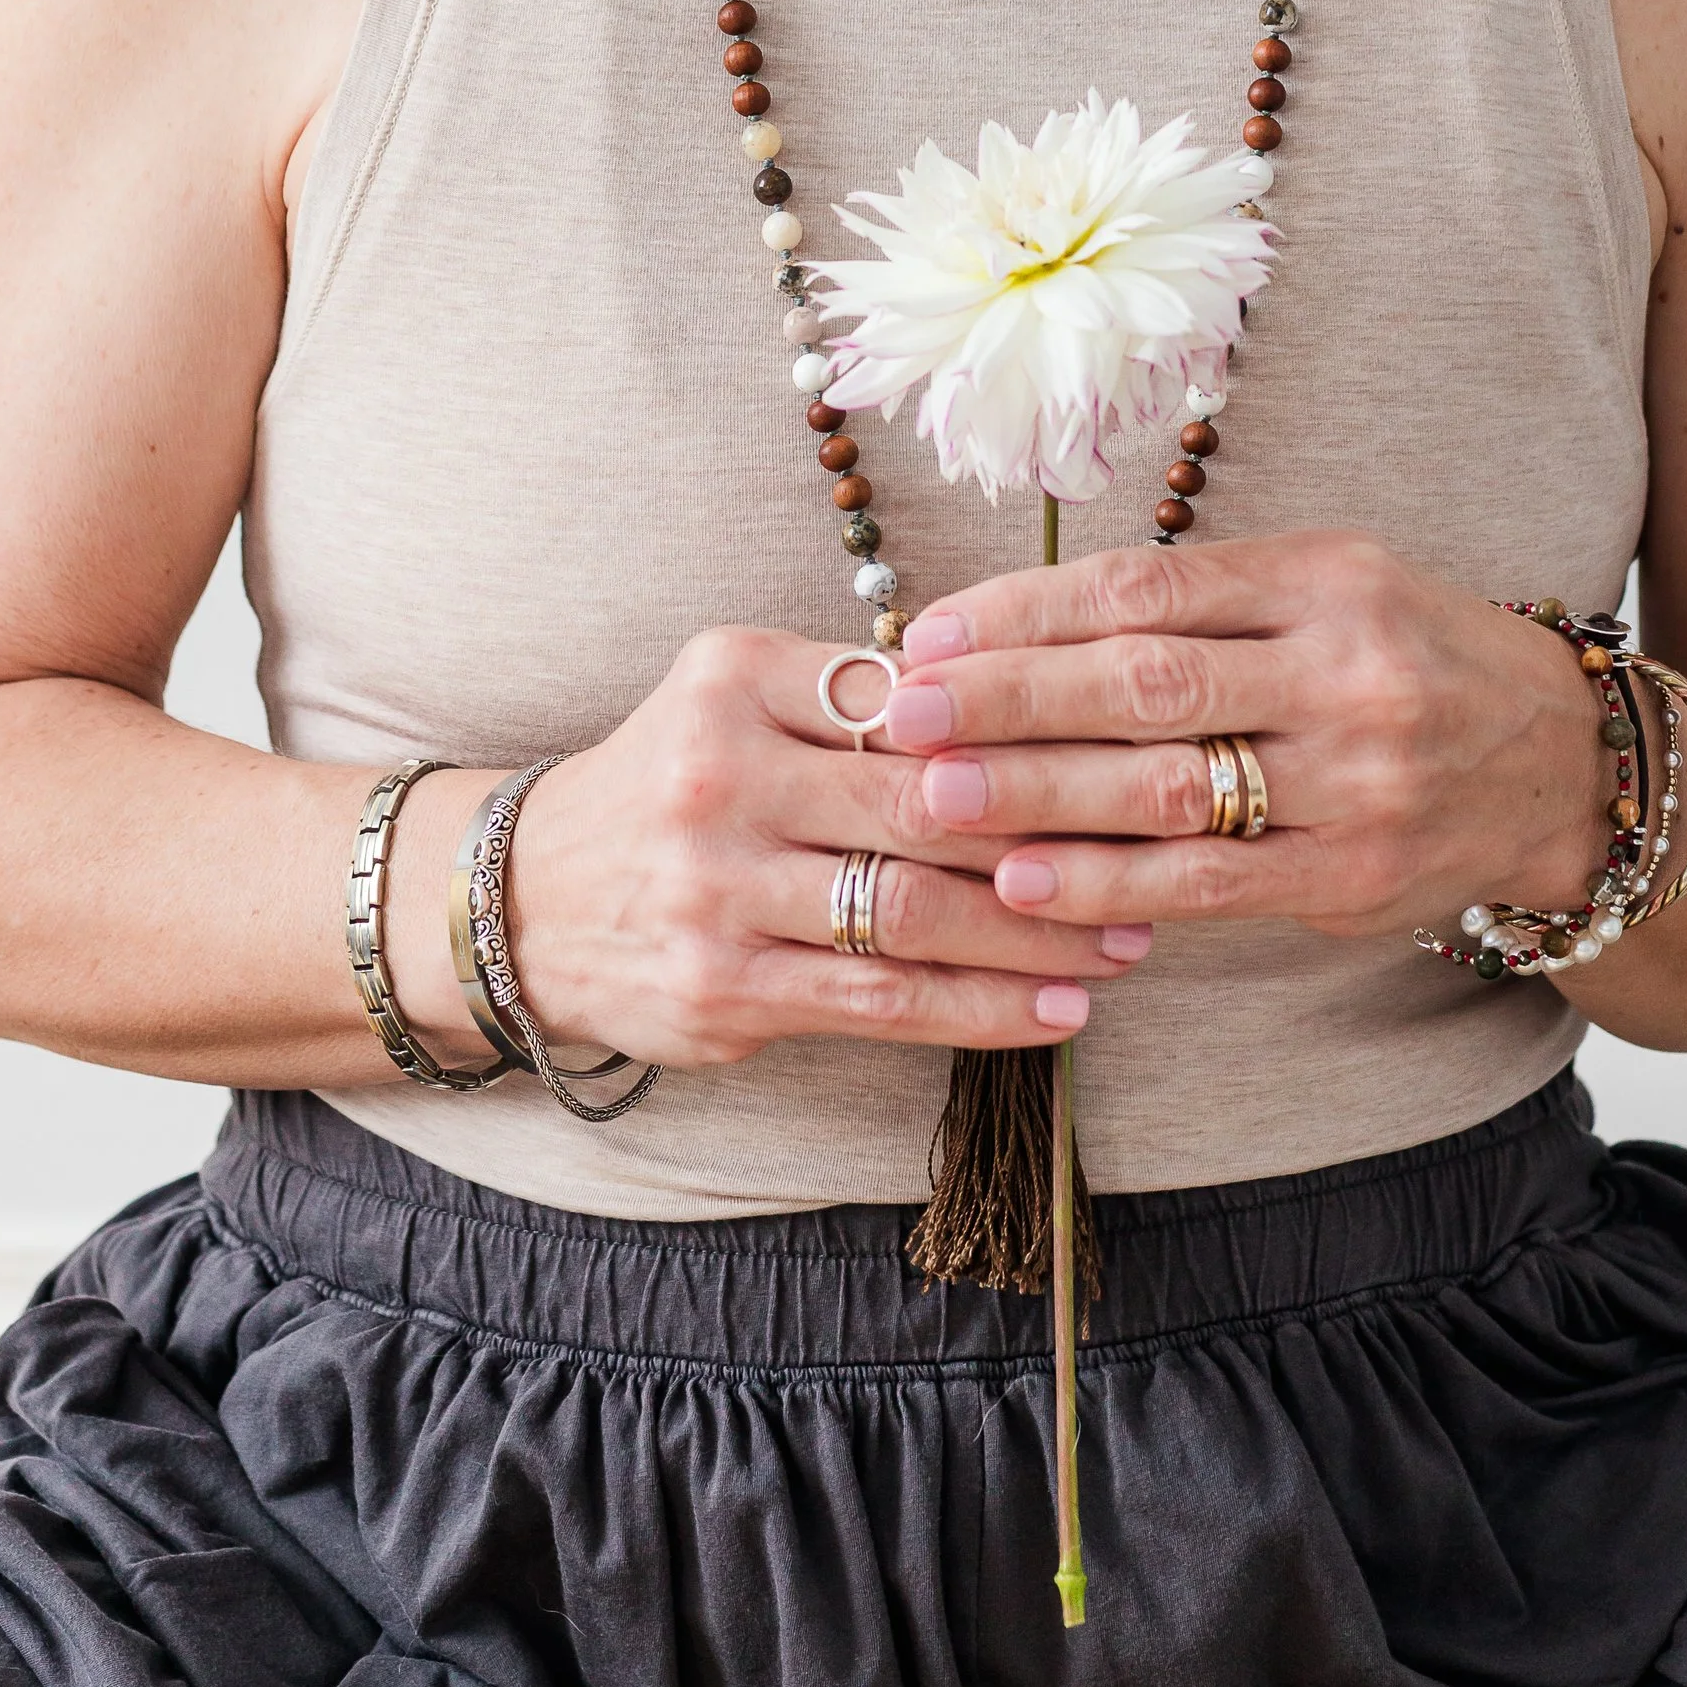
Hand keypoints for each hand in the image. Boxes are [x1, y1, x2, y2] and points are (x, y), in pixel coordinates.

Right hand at [426, 628, 1154, 1073]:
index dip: (1037, 726)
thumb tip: (1034, 694)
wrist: (525, 897)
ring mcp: (718, 890)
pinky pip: (880, 1002)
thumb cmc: (676, 782)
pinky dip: (981, 1008)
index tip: (1133, 744)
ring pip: (916, 913)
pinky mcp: (723, 990)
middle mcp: (721, 775)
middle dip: (1061, 830)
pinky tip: (1056, 1010)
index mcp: (738, 677)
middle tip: (1162, 844)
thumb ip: (862, 696)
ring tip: (1131, 942)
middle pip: (929, 803)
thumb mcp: (742, 697)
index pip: (920, 700)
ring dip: (1040, 933)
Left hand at [875, 532, 1613, 941]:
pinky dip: (1106, 885)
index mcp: (1324, 579)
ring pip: (1166, 790)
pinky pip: (1205, 884)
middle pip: (1144, 684)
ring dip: (1035, 797)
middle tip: (905, 714)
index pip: (1148, 588)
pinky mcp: (1350, 876)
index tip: (932, 632)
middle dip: (1009, 700)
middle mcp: (1342, 672)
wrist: (1563, 765)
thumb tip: (1022, 626)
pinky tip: (1024, 882)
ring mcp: (1352, 781)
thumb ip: (1203, 602)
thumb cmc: (1408, 656)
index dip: (1029, 611)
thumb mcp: (1328, 585)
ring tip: (933, 799)